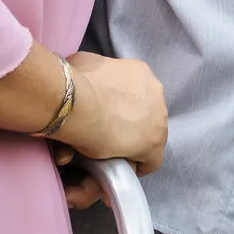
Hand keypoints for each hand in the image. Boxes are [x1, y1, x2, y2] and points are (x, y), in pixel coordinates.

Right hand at [59, 52, 166, 192]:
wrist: (77, 102)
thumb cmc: (76, 81)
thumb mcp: (84, 64)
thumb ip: (93, 71)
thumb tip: (82, 77)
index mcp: (140, 72)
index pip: (137, 95)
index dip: (123, 109)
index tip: (108, 117)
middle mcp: (155, 91)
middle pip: (147, 115)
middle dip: (131, 125)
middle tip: (108, 134)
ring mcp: (158, 118)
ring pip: (150, 137)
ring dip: (133, 144)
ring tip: (112, 153)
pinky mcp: (154, 144)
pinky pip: (150, 161)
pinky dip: (136, 166)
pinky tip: (120, 170)